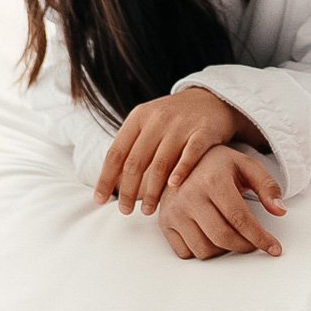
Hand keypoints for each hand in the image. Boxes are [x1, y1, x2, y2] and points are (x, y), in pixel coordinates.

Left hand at [95, 87, 250, 214]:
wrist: (211, 99)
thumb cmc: (173, 121)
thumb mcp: (148, 124)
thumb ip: (131, 147)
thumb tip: (108, 183)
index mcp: (138, 117)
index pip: (116, 152)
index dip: (105, 178)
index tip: (99, 200)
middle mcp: (158, 119)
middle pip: (135, 162)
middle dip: (127, 191)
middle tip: (125, 211)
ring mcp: (181, 124)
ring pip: (161, 163)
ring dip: (152, 191)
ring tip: (147, 210)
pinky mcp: (204, 130)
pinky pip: (191, 154)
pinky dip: (182, 170)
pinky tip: (174, 186)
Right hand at [157, 145, 286, 258]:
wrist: (182, 158)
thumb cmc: (218, 164)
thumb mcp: (247, 166)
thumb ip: (268, 186)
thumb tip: (280, 211)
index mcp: (212, 180)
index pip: (240, 218)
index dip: (260, 237)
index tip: (273, 248)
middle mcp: (189, 196)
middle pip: (222, 237)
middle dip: (244, 246)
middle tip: (254, 243)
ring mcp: (174, 211)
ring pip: (204, 250)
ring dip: (224, 250)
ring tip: (232, 235)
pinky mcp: (164, 223)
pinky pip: (186, 253)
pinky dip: (203, 251)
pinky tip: (212, 237)